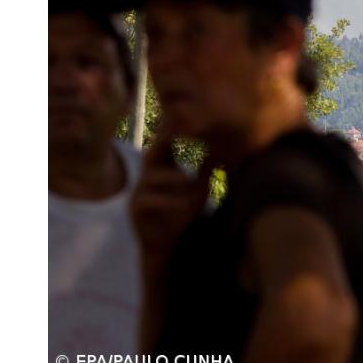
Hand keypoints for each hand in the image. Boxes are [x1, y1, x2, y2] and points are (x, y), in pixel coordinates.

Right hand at [130, 121, 209, 264]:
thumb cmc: (183, 212)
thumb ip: (206, 170)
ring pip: (152, 178)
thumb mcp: (198, 189)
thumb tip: (226, 148)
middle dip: (165, 143)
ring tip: (190, 181)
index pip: (165, 144)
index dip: (175, 132)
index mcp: (162, 168)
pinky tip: (185, 205)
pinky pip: (149, 201)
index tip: (189, 120)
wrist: (168, 243)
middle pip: (152, 154)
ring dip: (173, 178)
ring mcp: (139, 192)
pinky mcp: (136, 210)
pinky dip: (168, 202)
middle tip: (182, 137)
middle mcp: (147, 176)